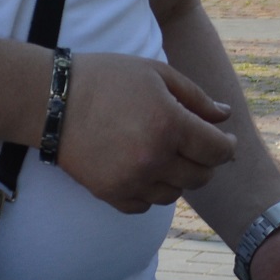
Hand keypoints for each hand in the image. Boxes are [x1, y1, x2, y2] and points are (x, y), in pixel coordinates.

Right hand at [51, 54, 237, 212]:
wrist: (52, 101)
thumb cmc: (106, 79)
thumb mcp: (156, 74)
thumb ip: (196, 97)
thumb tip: (225, 116)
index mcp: (170, 124)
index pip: (218, 151)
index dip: (227, 146)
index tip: (225, 140)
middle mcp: (154, 158)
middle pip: (201, 177)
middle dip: (205, 162)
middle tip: (196, 147)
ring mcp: (131, 180)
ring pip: (175, 194)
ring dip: (177, 178)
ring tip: (165, 156)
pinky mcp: (110, 194)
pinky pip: (145, 205)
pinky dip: (151, 192)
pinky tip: (144, 171)